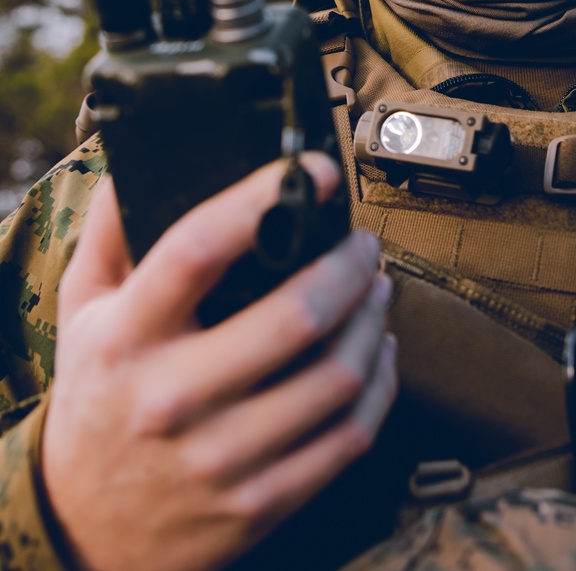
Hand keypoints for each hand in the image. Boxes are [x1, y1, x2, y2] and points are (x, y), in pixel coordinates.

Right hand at [43, 154, 395, 570]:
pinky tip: (377, 353)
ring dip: (374, 320)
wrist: (82, 530)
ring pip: (334, 377)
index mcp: (126, 336)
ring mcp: (218, 458)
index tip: (313, 169)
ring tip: (377, 288)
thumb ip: (110, 233)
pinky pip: (347, 438)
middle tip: (363, 243)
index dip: (261, 198)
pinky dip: (378, 384)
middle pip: (294, 316)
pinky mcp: (257, 504)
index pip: (197, 249)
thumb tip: (140, 159)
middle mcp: (171, 398)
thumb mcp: (82, 312)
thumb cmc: (95, 398)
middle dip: (350, 265)